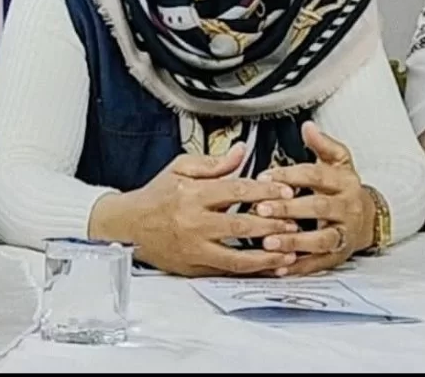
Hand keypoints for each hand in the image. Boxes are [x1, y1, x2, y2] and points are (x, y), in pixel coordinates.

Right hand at [87, 144, 301, 277]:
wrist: (128, 225)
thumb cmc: (157, 196)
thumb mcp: (180, 168)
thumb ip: (214, 163)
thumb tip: (241, 151)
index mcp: (193, 193)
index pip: (236, 190)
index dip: (265, 190)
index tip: (286, 190)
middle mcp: (195, 222)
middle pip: (241, 224)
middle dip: (272, 224)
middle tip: (296, 222)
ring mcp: (195, 248)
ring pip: (237, 256)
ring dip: (267, 256)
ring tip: (289, 252)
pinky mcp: (194, 266)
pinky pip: (228, 271)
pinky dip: (251, 271)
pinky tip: (269, 267)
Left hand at [248, 122, 373, 276]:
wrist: (370, 219)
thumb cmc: (344, 189)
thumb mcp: (339, 162)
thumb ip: (323, 145)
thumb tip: (308, 127)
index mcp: (344, 182)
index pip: (316, 176)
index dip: (290, 176)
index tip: (264, 177)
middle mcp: (347, 208)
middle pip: (318, 207)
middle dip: (288, 208)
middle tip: (260, 209)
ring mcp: (344, 233)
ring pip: (321, 239)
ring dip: (294, 242)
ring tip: (268, 242)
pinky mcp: (339, 255)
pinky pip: (319, 263)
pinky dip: (299, 267)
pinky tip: (278, 267)